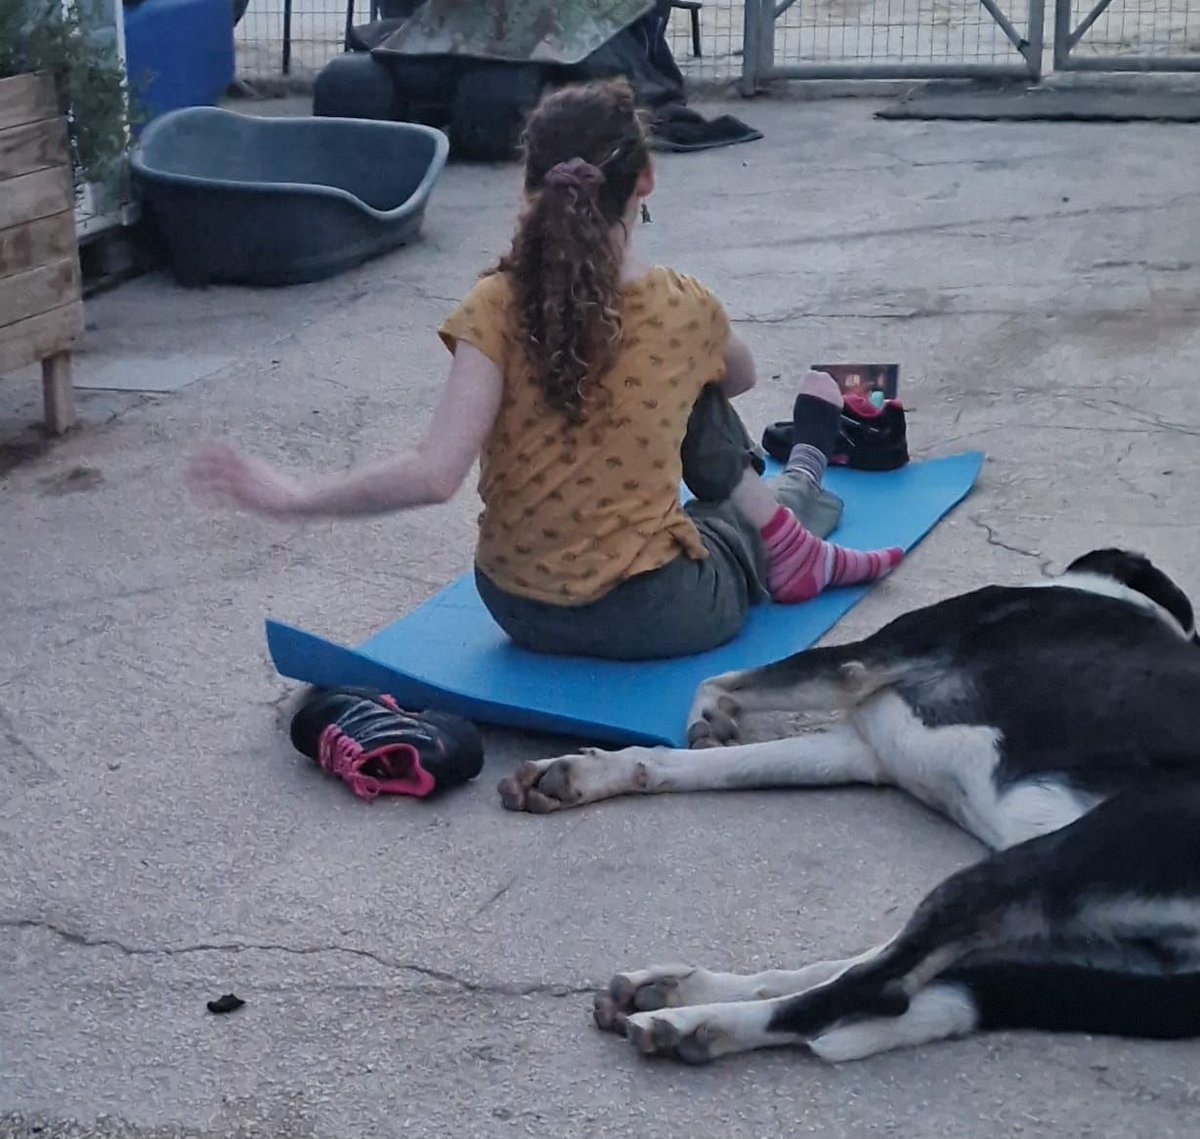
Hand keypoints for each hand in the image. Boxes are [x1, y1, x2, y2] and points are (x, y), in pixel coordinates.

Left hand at [187, 443, 304, 517]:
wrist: (298, 502)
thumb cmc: (289, 494)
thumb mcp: (272, 480)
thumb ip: (259, 476)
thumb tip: (257, 476)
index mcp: (250, 464)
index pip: (224, 449)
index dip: (209, 449)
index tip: (197, 452)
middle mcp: (244, 470)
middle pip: (214, 460)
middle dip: (198, 463)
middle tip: (186, 468)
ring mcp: (242, 484)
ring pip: (212, 477)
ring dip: (198, 480)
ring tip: (188, 484)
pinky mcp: (243, 498)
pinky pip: (219, 497)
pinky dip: (208, 499)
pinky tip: (201, 504)